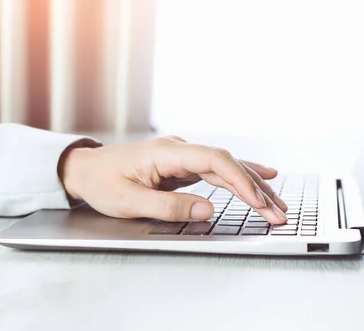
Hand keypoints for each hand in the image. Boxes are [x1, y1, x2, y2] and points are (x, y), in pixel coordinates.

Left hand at [58, 136, 287, 223]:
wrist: (84, 170)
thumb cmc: (102, 182)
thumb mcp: (129, 200)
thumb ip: (168, 206)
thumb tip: (207, 210)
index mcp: (167, 152)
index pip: (214, 160)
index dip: (239, 179)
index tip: (257, 200)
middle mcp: (180, 150)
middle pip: (227, 164)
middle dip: (255, 189)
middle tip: (278, 212)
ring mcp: (183, 157)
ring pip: (226, 168)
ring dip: (252, 187)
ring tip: (277, 205)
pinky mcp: (184, 167)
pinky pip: (218, 173)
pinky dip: (239, 180)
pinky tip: (260, 179)